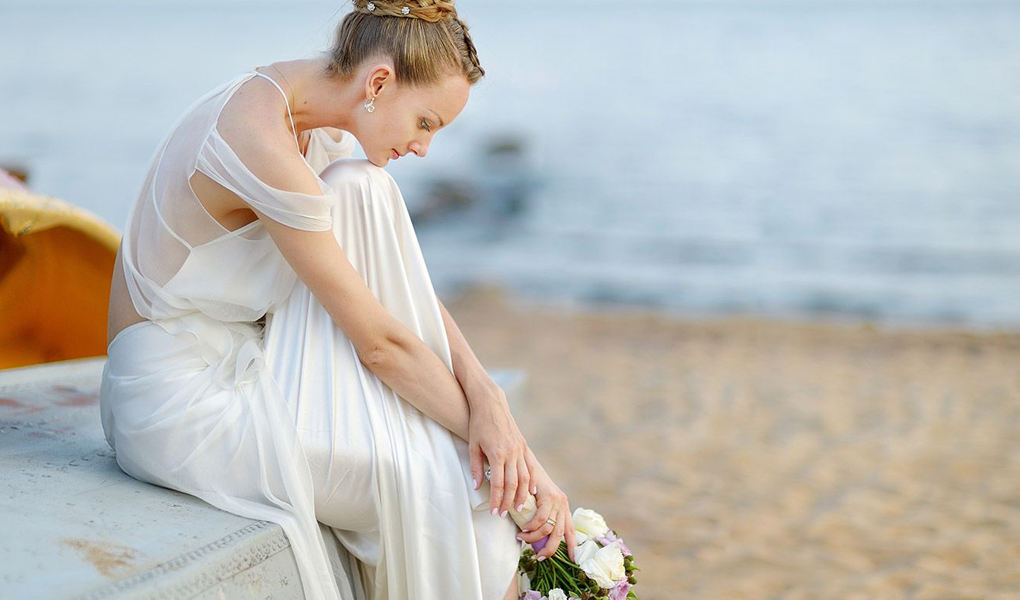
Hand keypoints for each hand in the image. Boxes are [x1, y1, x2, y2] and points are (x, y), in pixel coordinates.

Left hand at [467, 386, 535, 518]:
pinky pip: (531, 467)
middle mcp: (511, 453)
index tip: (494, 512)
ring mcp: (519, 449)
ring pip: (525, 478)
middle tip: (504, 514)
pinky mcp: (523, 446)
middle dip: (509, 502)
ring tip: (519, 508)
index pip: (498, 484)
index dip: (497, 500)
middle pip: (513, 484)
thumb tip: (478, 486)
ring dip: (522, 495)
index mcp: (497, 454)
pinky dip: (532, 481)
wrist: (491, 404)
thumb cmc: (478, 425)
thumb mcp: (473, 446)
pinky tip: (532, 491)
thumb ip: (476, 468)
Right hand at [513, 446, 576, 563]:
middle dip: (550, 550)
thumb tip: (533, 536)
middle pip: (560, 535)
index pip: (570, 531)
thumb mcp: (536, 502)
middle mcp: (563, 504)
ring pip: (549, 528)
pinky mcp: (549, 495)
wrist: (526, 462)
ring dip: (534, 538)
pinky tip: (523, 528)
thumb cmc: (527, 483)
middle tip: (538, 557)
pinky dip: (531, 527)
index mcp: (563, 508)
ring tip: (522, 538)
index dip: (572, 547)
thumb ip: (539, 516)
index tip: (573, 560)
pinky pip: (541, 518)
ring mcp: (557, 500)